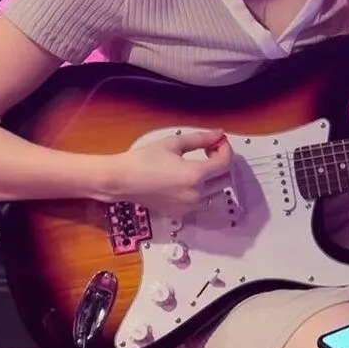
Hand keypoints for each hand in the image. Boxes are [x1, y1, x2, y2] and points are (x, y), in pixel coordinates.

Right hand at [109, 128, 232, 215]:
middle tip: (210, 151)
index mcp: (195, 175)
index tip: (219, 141)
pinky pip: (201, 202)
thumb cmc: (145, 158)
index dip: (226, 150)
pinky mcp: (180, 213)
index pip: (225, 164)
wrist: (121, 180)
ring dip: (214, 178)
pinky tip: (189, 179)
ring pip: (216, 193)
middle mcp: (196, 194)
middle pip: (225, 180)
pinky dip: (203, 190)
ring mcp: (188, 207)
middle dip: (222, 164)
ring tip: (200, 165)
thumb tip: (220, 134)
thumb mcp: (174, 144)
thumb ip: (201, 139)